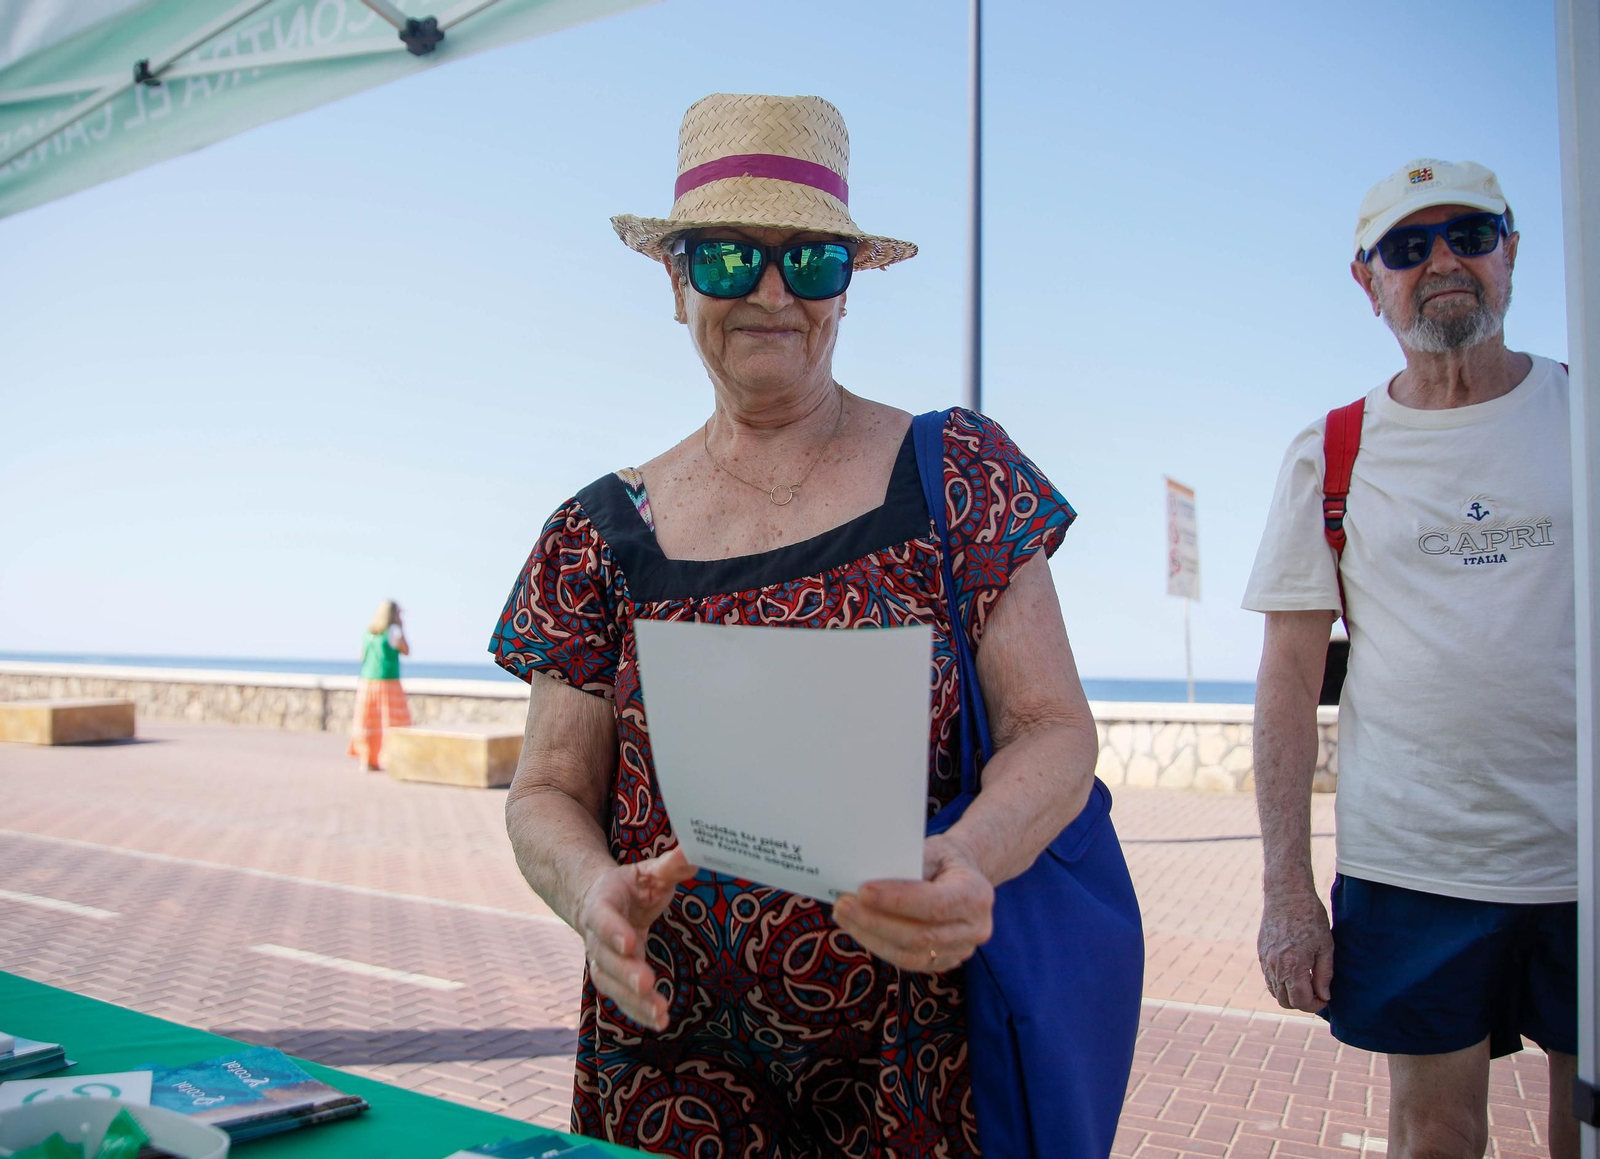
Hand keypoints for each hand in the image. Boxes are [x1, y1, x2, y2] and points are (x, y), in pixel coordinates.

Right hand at [574, 847, 697, 1029]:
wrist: (597, 903)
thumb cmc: (630, 886)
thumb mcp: (649, 872)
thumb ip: (672, 865)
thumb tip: (696, 850)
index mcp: (602, 902)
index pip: (603, 917)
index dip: (614, 930)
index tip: (631, 942)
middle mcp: (596, 936)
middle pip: (606, 958)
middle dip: (626, 973)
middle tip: (647, 984)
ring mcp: (601, 961)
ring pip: (611, 984)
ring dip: (633, 1001)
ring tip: (660, 1013)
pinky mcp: (612, 979)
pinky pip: (622, 1000)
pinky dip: (639, 1012)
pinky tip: (660, 1022)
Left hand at [832, 834, 993, 972]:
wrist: (964, 877)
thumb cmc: (943, 860)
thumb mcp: (933, 850)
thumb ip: (908, 864)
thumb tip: (866, 877)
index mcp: (978, 895)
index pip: (935, 905)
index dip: (897, 901)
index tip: (863, 891)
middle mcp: (976, 929)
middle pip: (919, 936)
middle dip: (876, 921)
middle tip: (843, 903)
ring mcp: (961, 951)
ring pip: (909, 955)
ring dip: (871, 936)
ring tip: (844, 916)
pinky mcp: (943, 963)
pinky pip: (907, 962)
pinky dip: (879, 945)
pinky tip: (859, 928)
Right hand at [1258, 887, 1333, 1011]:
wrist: (1286, 894)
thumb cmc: (1310, 918)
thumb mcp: (1326, 946)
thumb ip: (1324, 975)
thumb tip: (1324, 996)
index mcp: (1294, 966)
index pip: (1300, 1001)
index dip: (1315, 1005)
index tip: (1325, 998)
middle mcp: (1276, 966)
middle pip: (1285, 1001)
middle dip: (1302, 1002)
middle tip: (1317, 992)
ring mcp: (1265, 960)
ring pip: (1274, 991)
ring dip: (1290, 994)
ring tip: (1306, 982)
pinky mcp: (1261, 952)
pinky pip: (1268, 977)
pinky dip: (1280, 982)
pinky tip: (1294, 971)